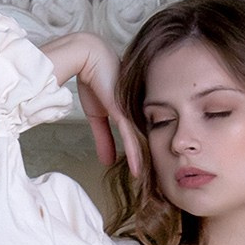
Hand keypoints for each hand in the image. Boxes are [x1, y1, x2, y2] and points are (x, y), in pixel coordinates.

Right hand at [38, 30, 142, 176]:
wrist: (87, 57)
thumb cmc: (93, 79)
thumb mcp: (97, 116)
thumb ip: (103, 138)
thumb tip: (106, 161)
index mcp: (133, 113)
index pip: (141, 140)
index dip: (146, 159)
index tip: (150, 177)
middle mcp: (136, 113)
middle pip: (146, 145)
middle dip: (151, 167)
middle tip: (157, 188)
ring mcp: (131, 112)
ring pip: (141, 144)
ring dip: (145, 165)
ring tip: (151, 185)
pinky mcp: (123, 111)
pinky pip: (130, 137)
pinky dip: (135, 155)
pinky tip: (139, 171)